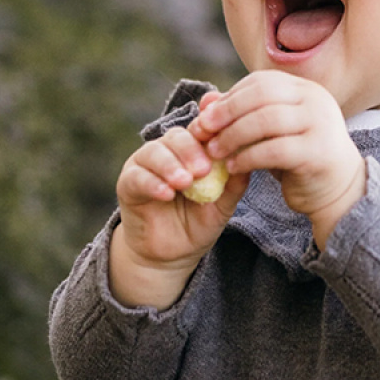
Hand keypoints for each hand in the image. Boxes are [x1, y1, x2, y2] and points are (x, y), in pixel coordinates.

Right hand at [110, 91, 248, 307]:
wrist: (172, 254)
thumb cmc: (200, 221)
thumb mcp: (223, 202)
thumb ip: (235, 181)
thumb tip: (252, 157)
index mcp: (194, 148)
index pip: (201, 128)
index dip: (210, 125)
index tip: (223, 130)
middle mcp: (169, 150)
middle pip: (178, 135)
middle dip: (191, 149)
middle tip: (203, 169)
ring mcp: (146, 163)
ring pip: (154, 151)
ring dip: (171, 165)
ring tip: (185, 182)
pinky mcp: (128, 182)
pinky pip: (137, 176)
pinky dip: (152, 182)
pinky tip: (166, 194)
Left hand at [191, 70, 366, 248]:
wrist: (338, 189)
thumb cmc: (299, 156)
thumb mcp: (270, 132)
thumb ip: (242, 114)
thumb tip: (205, 100)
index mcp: (305, 88)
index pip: (261, 81)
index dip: (230, 96)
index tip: (205, 116)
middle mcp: (316, 99)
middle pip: (262, 94)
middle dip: (227, 112)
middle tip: (203, 130)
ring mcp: (321, 124)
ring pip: (267, 120)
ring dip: (233, 135)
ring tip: (214, 151)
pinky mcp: (318, 152)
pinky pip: (275, 150)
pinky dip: (248, 157)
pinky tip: (233, 167)